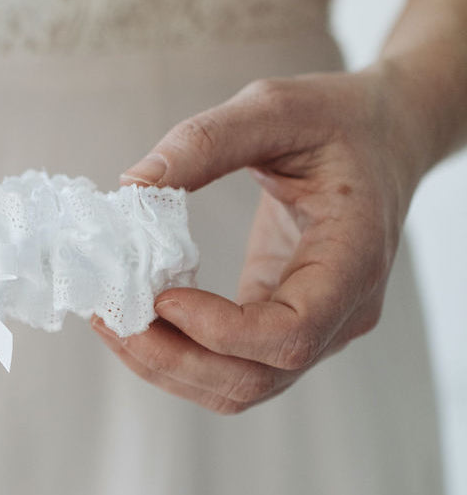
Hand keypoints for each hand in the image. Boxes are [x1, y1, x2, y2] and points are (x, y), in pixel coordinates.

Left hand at [91, 67, 428, 413]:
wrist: (385, 136)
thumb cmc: (338, 120)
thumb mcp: (277, 107)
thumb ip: (208, 140)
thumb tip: (133, 185)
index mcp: (353, 260)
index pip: (291, 334)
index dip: (219, 331)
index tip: (161, 294)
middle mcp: (341, 312)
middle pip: (253, 379)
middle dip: (172, 359)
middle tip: (108, 318)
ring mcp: (316, 329)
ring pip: (237, 387)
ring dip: (166, 366)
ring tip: (110, 321)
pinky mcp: (282, 325)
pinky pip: (229, 365)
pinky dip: (176, 353)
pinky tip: (136, 319)